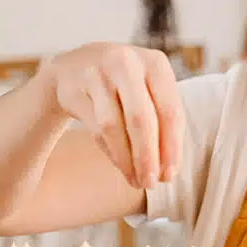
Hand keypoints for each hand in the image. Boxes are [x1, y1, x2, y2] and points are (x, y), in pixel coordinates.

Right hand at [39, 43, 184, 189]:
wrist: (74, 68)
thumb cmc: (124, 88)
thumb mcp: (148, 94)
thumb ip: (162, 125)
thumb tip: (167, 172)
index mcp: (156, 63)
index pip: (170, 110)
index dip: (172, 147)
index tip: (170, 175)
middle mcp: (127, 63)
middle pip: (142, 119)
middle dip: (148, 156)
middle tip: (152, 183)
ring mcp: (97, 72)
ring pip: (114, 126)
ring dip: (127, 159)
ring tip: (136, 181)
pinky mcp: (74, 86)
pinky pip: (95, 127)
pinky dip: (111, 152)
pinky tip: (121, 165)